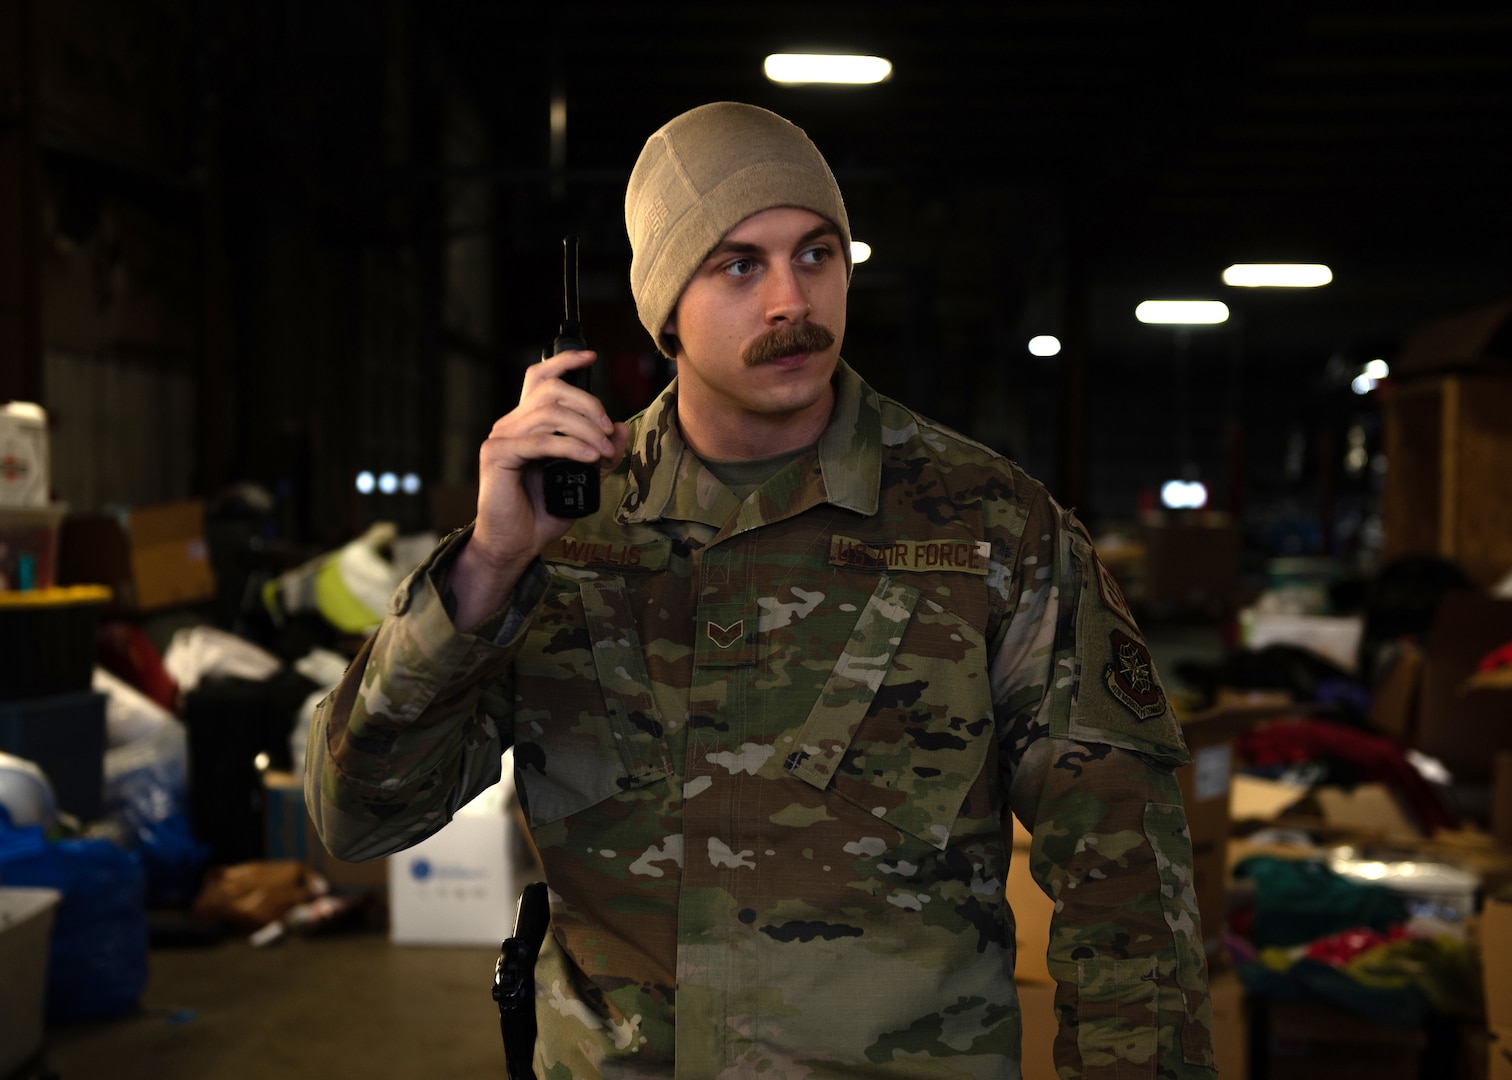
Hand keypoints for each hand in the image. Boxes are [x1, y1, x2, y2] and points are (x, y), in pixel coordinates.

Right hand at [447, 349, 628, 628]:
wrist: (515, 544)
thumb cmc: (542, 513)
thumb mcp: (583, 480)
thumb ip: (601, 454)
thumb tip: (622, 429)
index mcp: (527, 423)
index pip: (540, 378)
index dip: (565, 362)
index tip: (591, 357)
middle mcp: (511, 424)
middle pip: (551, 391)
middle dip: (588, 405)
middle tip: (608, 431)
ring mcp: (501, 437)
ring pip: (549, 414)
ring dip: (585, 430)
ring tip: (603, 451)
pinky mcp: (497, 455)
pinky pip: (539, 441)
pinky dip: (570, 447)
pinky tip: (590, 458)